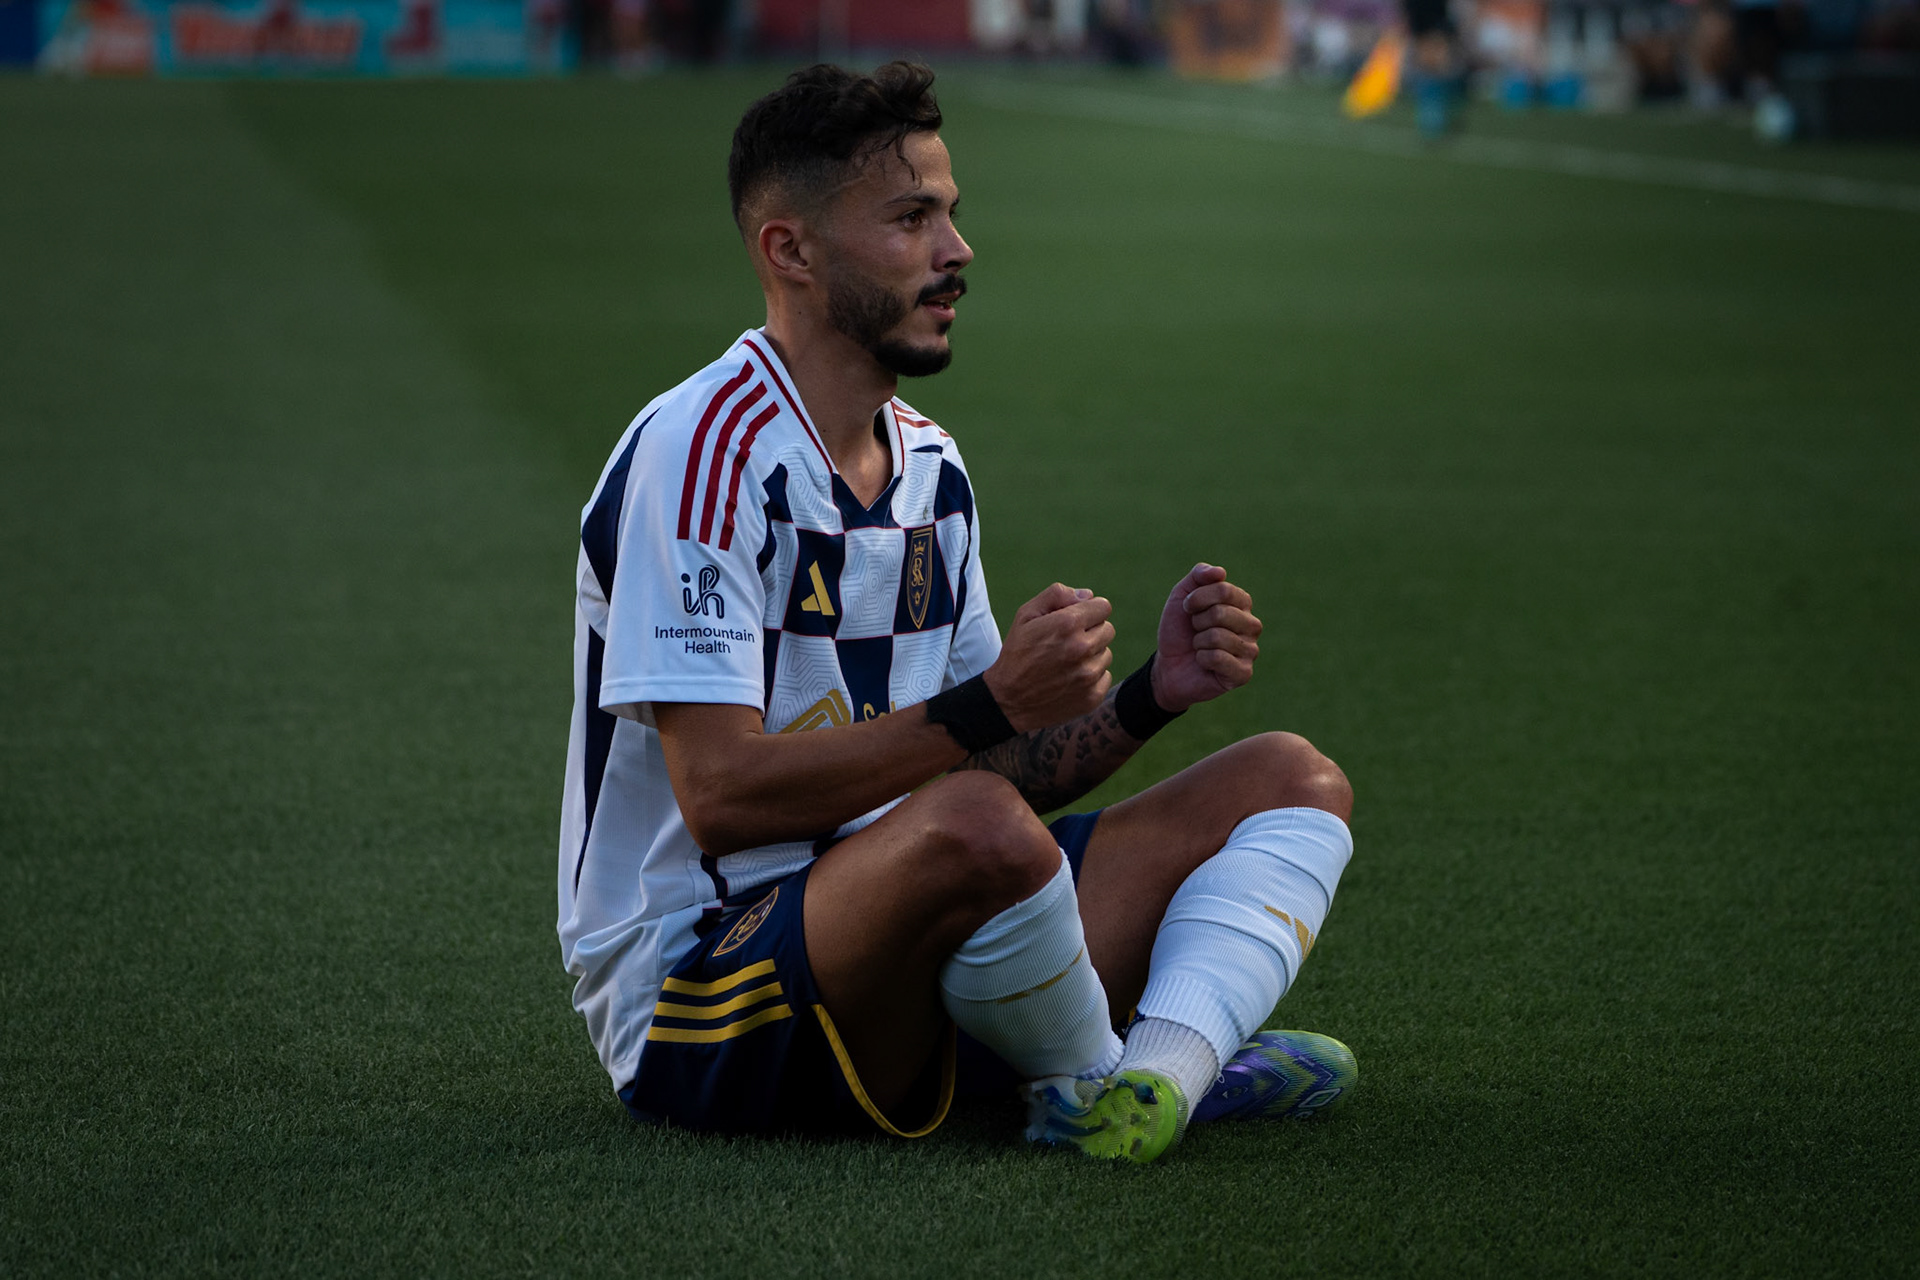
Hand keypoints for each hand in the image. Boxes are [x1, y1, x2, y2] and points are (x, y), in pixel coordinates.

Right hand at [983, 583, 1114, 731]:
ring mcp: (1089, 674)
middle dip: (1091, 632)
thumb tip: (1088, 596)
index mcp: (1067, 624)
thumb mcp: (1026, 615)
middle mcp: (1082, 648)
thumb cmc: (1017, 653)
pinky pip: (1105, 676)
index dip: (1089, 611)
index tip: (1076, 621)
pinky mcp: (1092, 695)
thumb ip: (1057, 595)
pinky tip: (1070, 679)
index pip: (1103, 607)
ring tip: (1066, 662)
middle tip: (1067, 643)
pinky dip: (1092, 677)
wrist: (1009, 700)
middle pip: (1108, 630)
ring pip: (1106, 654)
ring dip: (1091, 656)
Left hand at [1152, 563, 1260, 712]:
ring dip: (1198, 642)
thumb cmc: (1179, 630)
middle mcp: (1251, 625)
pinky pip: (1219, 658)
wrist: (1168, 665)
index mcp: (1242, 603)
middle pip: (1221, 613)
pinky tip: (1204, 663)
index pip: (1223, 590)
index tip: (1188, 608)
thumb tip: (1220, 571)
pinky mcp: (1243, 673)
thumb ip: (1199, 576)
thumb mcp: (1182, 596)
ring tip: (1200, 647)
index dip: (1198, 598)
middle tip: (1195, 631)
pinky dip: (1202, 659)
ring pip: (1218, 636)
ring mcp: (1250, 650)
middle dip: (1197, 622)